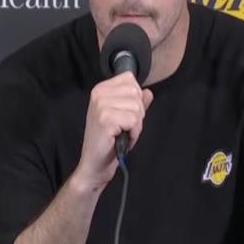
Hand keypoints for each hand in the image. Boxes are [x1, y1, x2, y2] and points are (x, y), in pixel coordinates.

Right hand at [74, 72, 153, 192]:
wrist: (95, 164)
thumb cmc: (108, 141)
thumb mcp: (123, 117)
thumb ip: (136, 102)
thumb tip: (148, 92)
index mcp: (101, 89)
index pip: (130, 79)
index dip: (135, 98)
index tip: (125, 113)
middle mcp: (99, 94)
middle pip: (135, 92)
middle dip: (137, 112)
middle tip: (125, 126)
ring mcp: (101, 105)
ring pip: (136, 107)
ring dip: (136, 125)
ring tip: (123, 133)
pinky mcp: (106, 119)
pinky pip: (134, 120)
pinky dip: (134, 132)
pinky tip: (122, 138)